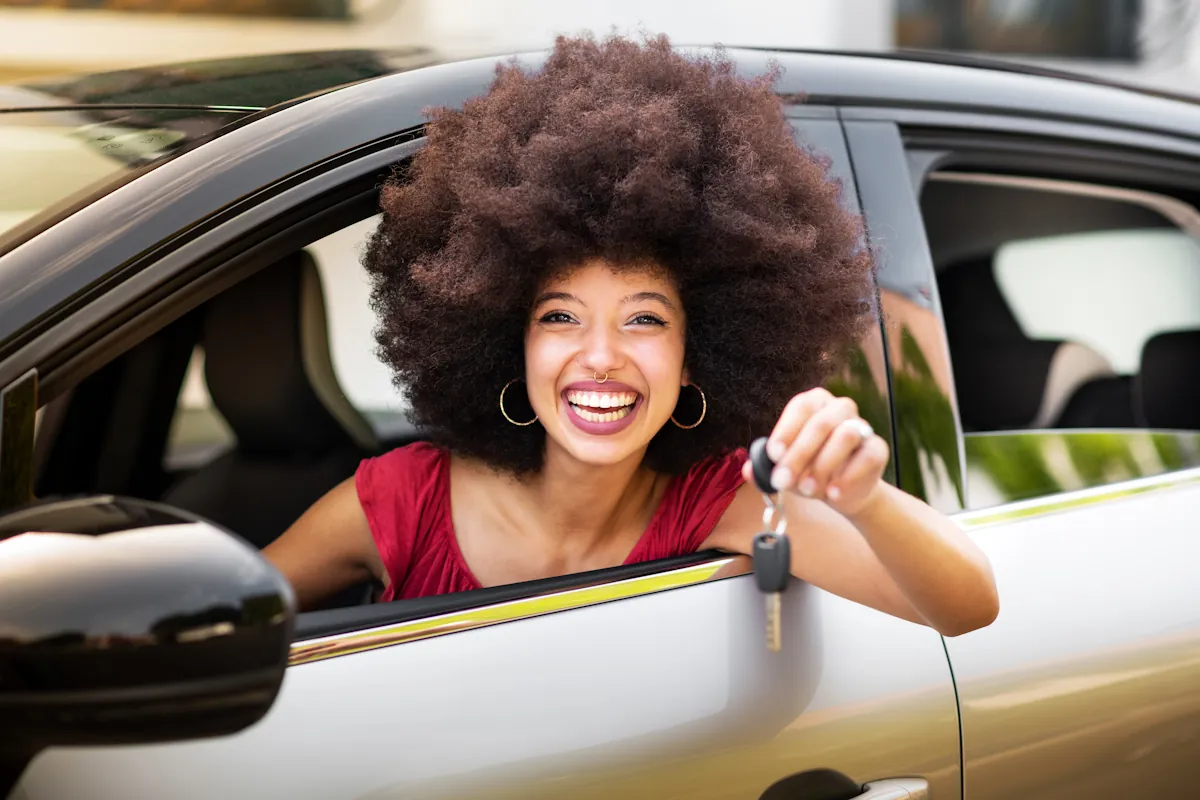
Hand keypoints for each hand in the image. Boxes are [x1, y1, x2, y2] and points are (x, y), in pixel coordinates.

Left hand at [741, 387, 888, 515]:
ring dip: (822, 465)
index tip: (773, 455)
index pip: (801, 407)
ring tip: (806, 490)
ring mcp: (862, 426)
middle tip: (782, 481)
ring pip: (845, 436)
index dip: (786, 430)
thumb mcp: (784, 470)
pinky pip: (867, 457)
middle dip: (798, 454)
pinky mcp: (877, 449)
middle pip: (821, 423)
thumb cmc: (807, 471)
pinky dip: (847, 477)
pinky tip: (831, 493)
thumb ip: (764, 469)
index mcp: (814, 403)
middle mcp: (839, 408)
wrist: (840, 492)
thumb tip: (748, 470)